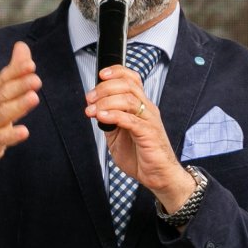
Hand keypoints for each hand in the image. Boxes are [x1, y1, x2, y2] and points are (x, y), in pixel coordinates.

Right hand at [0, 41, 41, 170]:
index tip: (30, 64)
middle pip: (4, 93)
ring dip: (18, 105)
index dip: (16, 71)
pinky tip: (24, 131)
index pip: (5, 78)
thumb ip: (13, 70)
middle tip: (36, 79)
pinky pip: (1, 138)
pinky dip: (12, 135)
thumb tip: (22, 45)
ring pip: (4, 113)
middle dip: (20, 86)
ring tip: (34, 98)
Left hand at [85, 66, 196, 210]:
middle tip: (89, 99)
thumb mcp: (118, 136)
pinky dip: (114, 115)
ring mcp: (149, 120)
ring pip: (129, 99)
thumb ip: (109, 121)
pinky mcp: (148, 133)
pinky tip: (101, 117)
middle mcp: (147, 109)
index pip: (132, 79)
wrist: (158, 175)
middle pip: (128, 85)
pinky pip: (131, 119)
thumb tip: (94, 110)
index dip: (117, 72)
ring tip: (92, 110)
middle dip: (104, 88)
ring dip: (106, 101)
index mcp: (141, 106)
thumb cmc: (141, 155)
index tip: (100, 75)